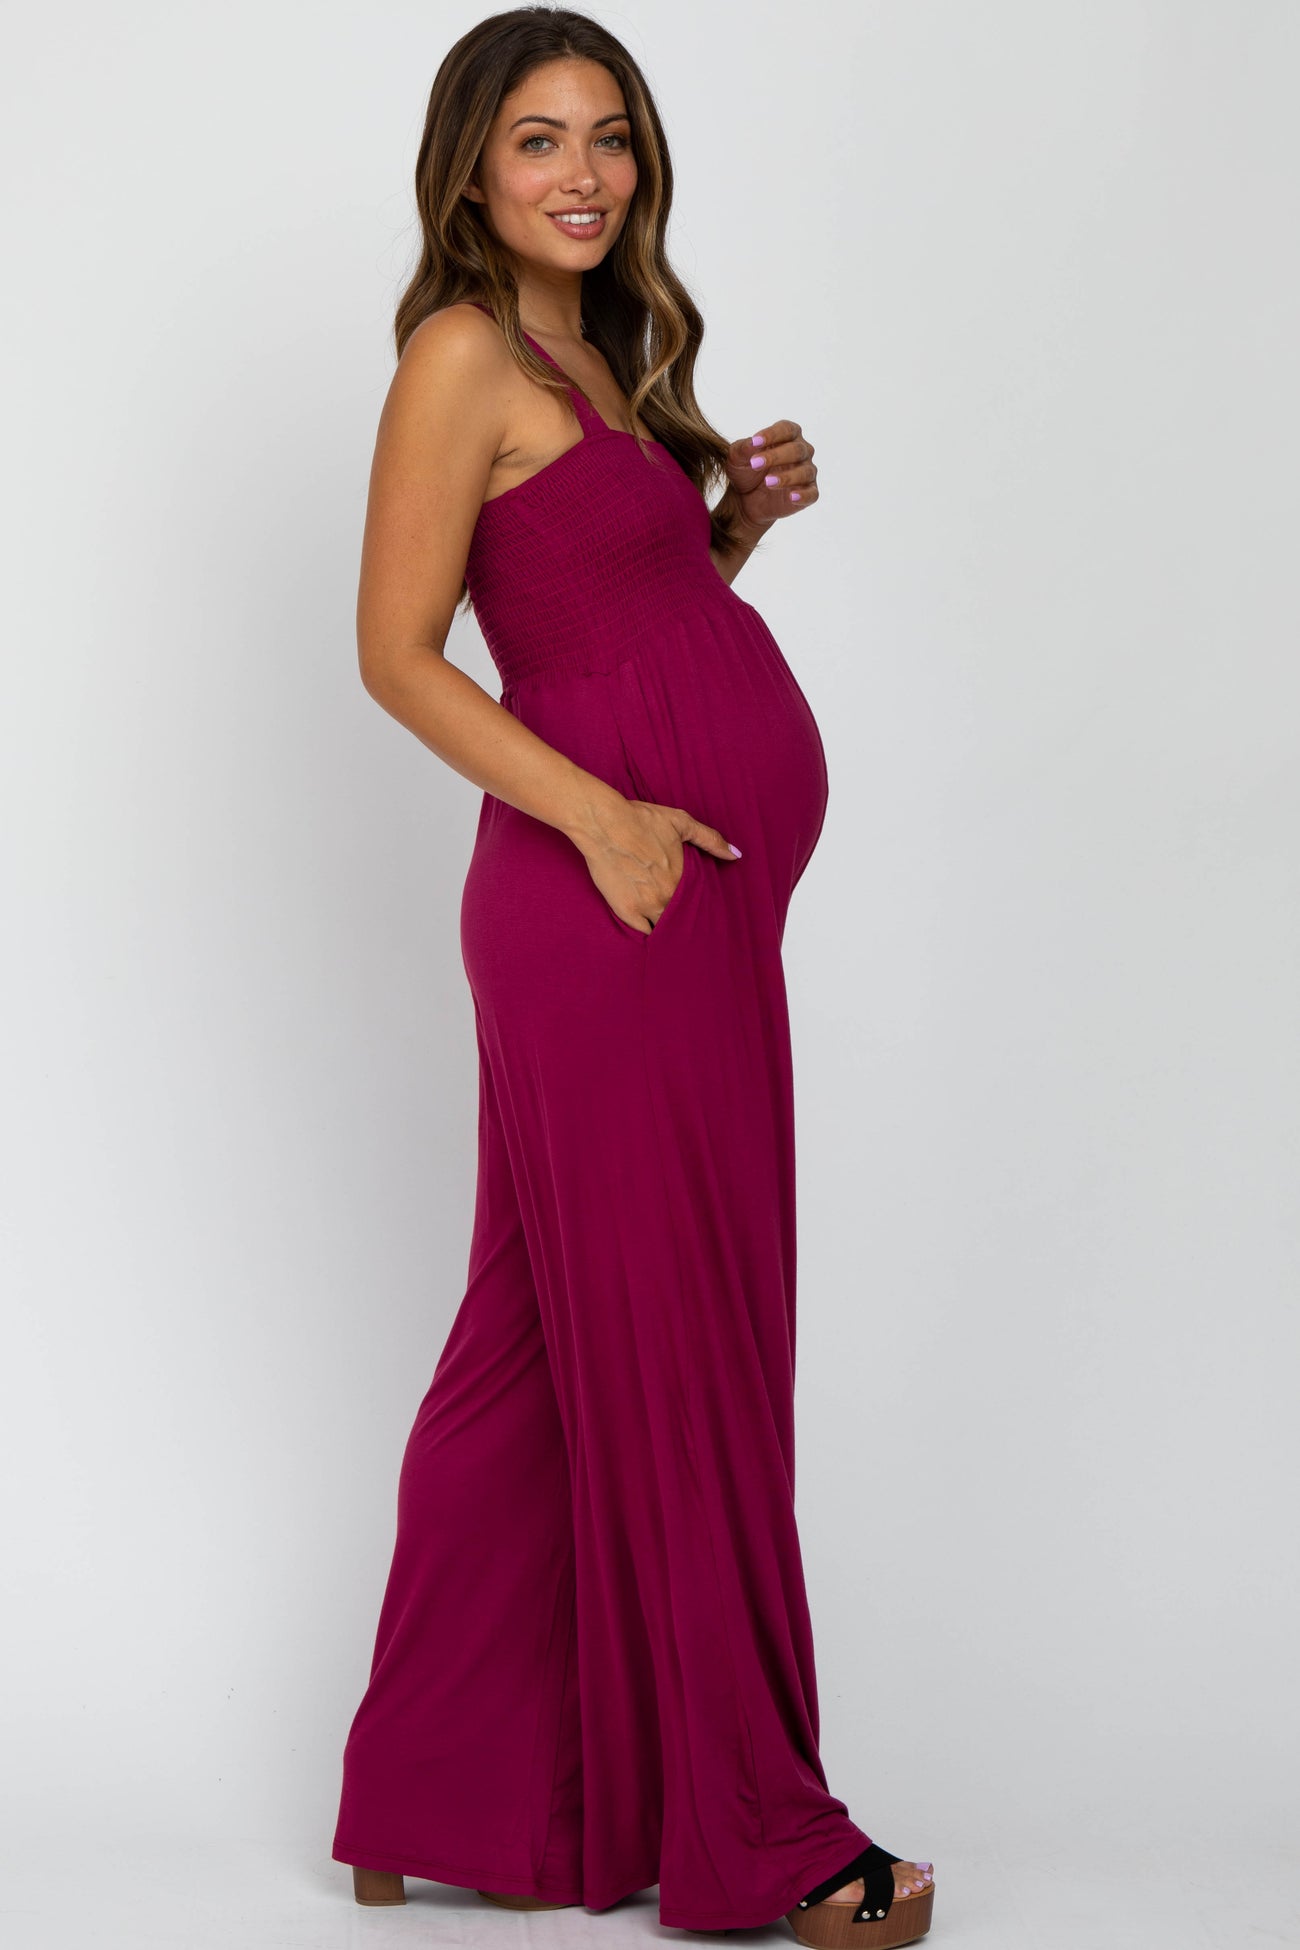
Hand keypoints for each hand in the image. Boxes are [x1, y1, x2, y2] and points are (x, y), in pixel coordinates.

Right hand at [578, 799, 741, 934]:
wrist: (603, 823)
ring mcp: (645, 906)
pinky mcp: (625, 911)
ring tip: (672, 934)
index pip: (700, 905)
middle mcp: (667, 897)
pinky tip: (652, 933)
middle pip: (683, 920)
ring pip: (665, 929)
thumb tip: (735, 855)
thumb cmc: (641, 820)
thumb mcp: (681, 823)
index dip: (700, 909)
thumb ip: (710, 840)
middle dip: (686, 923)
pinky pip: (643, 934)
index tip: (700, 912)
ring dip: (668, 930)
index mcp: (683, 879)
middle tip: (689, 928)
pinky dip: (648, 934)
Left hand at [724, 419, 818, 529]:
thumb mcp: (737, 458)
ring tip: (767, 482)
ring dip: (787, 476)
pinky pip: (812, 493)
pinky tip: (792, 497)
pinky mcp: (808, 493)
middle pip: (796, 449)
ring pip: (805, 471)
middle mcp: (801, 451)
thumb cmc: (745, 471)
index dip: (772, 434)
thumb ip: (743, 448)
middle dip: (776, 456)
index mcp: (787, 436)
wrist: (745, 500)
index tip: (756, 441)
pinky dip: (803, 495)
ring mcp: (806, 472)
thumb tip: (752, 443)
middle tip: (755, 463)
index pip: (786, 429)